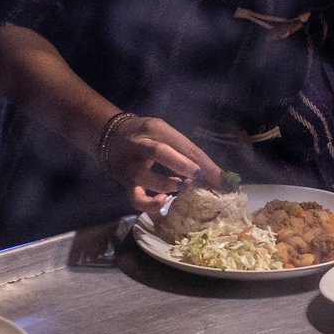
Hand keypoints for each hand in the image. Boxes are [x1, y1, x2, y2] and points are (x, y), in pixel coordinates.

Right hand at [97, 113, 220, 213]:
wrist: (110, 136)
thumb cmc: (146, 135)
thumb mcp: (164, 132)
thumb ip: (185, 150)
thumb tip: (213, 174)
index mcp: (155, 129)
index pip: (184, 145)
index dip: (204, 164)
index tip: (223, 179)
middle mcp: (139, 144)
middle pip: (160, 152)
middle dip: (185, 167)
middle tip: (202, 180)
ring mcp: (129, 164)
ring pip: (145, 176)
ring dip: (168, 184)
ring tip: (181, 187)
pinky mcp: (125, 183)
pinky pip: (136, 198)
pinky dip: (151, 204)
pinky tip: (164, 201)